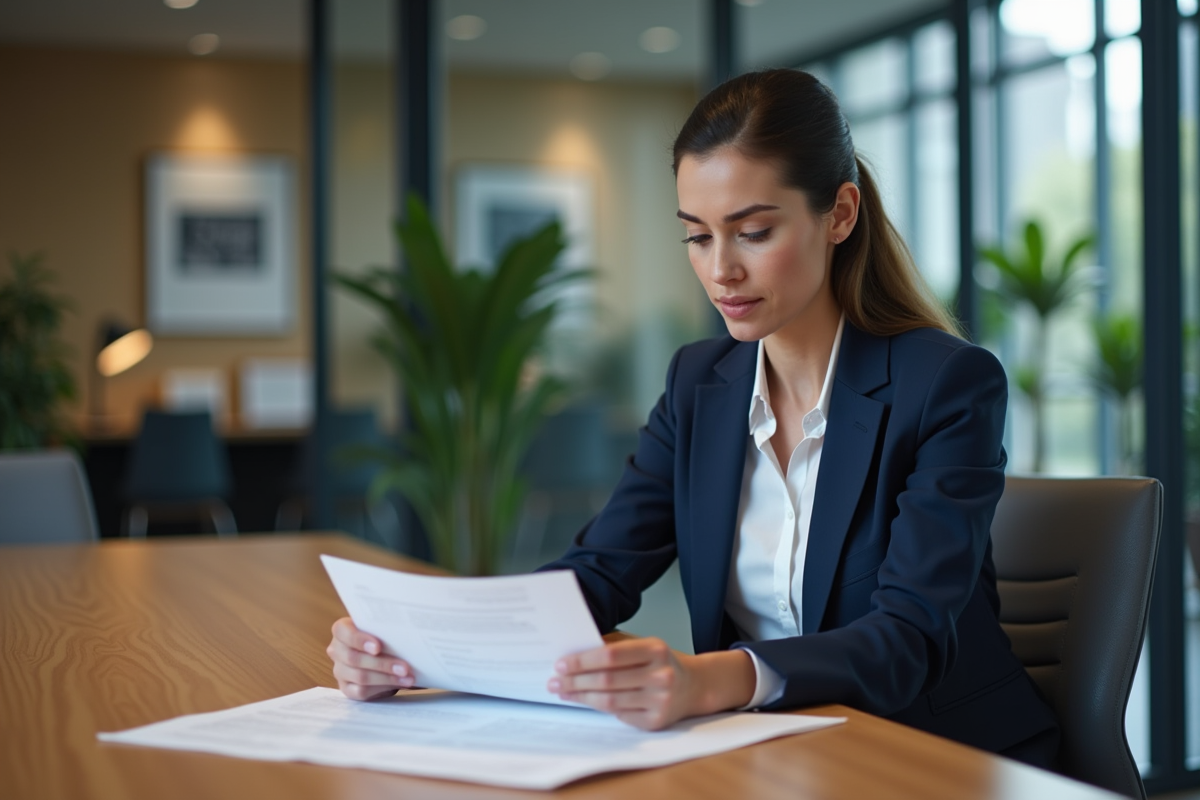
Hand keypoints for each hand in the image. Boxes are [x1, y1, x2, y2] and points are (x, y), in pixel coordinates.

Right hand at [326, 617, 414, 700]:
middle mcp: (337, 650)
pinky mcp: (347, 689)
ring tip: (407, 677)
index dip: (359, 639)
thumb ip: (387, 629)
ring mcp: (340, 671)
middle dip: (382, 664)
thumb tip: (407, 635)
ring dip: (387, 677)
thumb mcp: (383, 629)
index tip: (378, 647)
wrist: (385, 655)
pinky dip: (383, 687)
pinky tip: (399, 683)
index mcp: (342, 630)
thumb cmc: (384, 636)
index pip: (342, 631)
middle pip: (354, 658)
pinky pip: (362, 691)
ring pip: (360, 676)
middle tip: (404, 667)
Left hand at [547, 638, 754, 730]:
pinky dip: (599, 708)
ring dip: (581, 697)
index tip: (561, 664)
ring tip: (563, 692)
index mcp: (656, 649)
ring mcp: (660, 701)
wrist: (693, 686)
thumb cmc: (659, 661)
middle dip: (575, 681)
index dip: (583, 661)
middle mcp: (661, 675)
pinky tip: (585, 702)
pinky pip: (619, 716)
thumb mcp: (642, 644)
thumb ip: (613, 644)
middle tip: (554, 681)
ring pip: (610, 701)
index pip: (612, 656)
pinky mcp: (656, 721)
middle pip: (607, 680)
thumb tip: (575, 650)